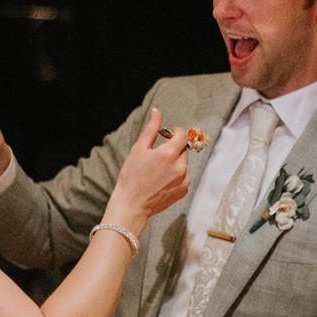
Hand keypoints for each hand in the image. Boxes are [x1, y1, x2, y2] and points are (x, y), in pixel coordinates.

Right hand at [106, 108, 189, 228]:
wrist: (132, 204)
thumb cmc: (132, 176)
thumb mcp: (139, 149)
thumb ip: (151, 129)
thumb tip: (157, 112)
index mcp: (169, 154)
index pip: (182, 135)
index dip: (176, 132)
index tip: (169, 133)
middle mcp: (180, 166)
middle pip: (183, 149)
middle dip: (174, 148)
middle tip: (158, 154)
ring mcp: (183, 180)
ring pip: (184, 163)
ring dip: (175, 162)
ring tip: (158, 170)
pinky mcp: (183, 190)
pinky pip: (184, 176)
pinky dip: (177, 174)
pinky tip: (162, 179)